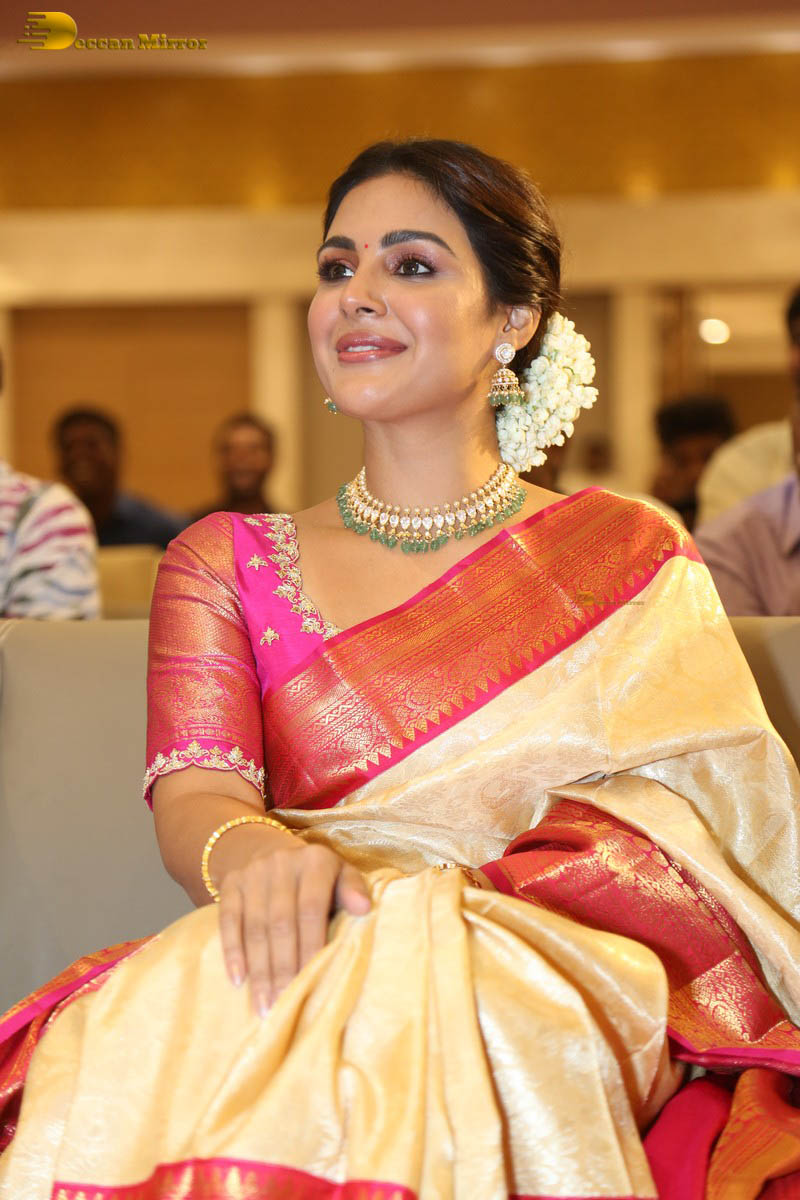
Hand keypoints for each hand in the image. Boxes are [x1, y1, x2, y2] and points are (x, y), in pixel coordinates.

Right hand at [217, 839, 370, 1016]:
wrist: (270, 851)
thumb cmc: (317, 878)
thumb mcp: (341, 876)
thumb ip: (353, 891)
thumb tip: (364, 909)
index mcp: (315, 861)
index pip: (311, 908)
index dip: (311, 946)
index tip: (311, 982)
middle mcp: (282, 862)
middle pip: (281, 922)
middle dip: (282, 967)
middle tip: (284, 1004)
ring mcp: (253, 872)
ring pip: (255, 926)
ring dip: (259, 969)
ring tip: (264, 1004)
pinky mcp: (231, 882)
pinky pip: (228, 919)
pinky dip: (232, 951)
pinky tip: (238, 980)